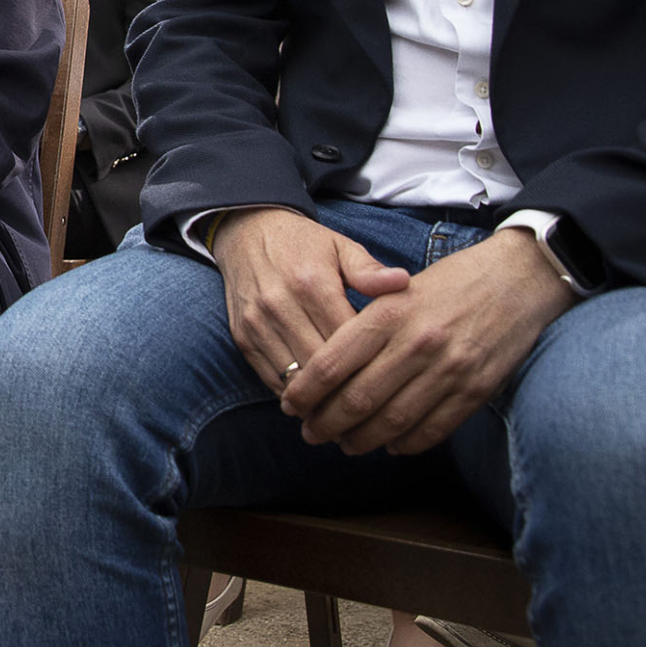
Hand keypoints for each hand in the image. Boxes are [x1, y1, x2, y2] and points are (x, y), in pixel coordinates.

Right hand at [211, 207, 410, 396]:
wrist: (246, 232)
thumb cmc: (303, 244)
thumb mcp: (340, 247)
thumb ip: (369, 270)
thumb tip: (402, 282)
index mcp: (312, 283)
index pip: (349, 341)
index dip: (372, 365)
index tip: (393, 380)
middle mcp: (281, 305)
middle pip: (322, 367)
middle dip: (350, 390)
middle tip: (377, 407)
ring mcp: (258, 324)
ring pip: (295, 380)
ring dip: (322, 401)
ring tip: (349, 414)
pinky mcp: (243, 338)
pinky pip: (272, 380)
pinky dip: (296, 395)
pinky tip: (319, 402)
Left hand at [282, 228, 574, 456]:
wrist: (517, 279)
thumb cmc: (449, 284)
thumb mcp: (399, 290)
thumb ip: (365, 325)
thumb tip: (322, 368)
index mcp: (389, 313)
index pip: (331, 364)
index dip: (305, 392)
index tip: (290, 405)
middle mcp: (415, 343)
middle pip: (356, 400)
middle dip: (326, 424)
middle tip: (311, 433)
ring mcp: (448, 370)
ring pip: (391, 422)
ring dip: (362, 440)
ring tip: (345, 444)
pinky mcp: (475, 390)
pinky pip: (432, 430)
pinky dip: (405, 444)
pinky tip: (390, 445)